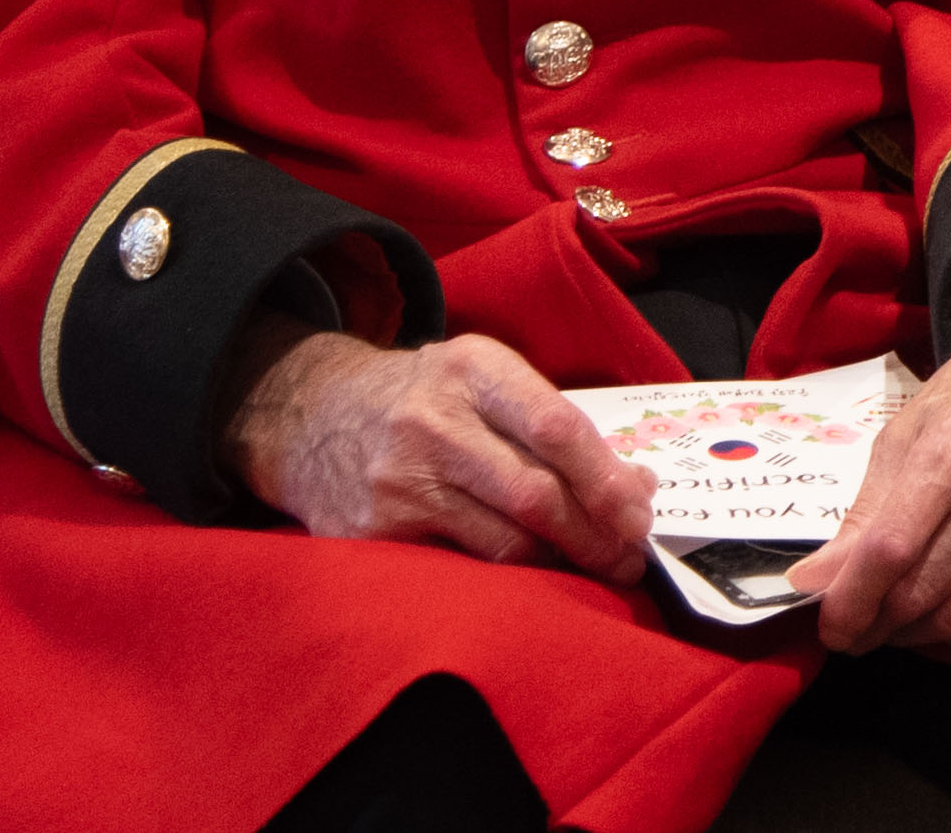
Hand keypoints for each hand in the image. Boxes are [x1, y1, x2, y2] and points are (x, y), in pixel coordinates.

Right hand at [222, 323, 651, 577]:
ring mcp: (399, 482)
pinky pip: (458, 565)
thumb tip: (634, 482)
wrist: (310, 417)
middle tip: (630, 558)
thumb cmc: (424, 399)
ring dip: (560, 562)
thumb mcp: (481, 379)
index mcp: (474, 371)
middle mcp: (435, 423)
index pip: (556, 426)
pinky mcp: (374, 533)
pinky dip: (505, 577)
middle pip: (535, 492)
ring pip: (502, 540)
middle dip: (595, 533)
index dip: (606, 477)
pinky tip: (533, 579)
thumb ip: (550, 422)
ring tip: (595, 569)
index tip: (641, 511)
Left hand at [786, 289, 950, 657]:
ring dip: (914, 632)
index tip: (829, 624)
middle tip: (859, 621)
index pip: (889, 552)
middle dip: (872, 623)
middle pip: (916, 597)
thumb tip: (813, 583)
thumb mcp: (911, 431)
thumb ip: (864, 512)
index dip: (848, 601)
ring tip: (903, 609)